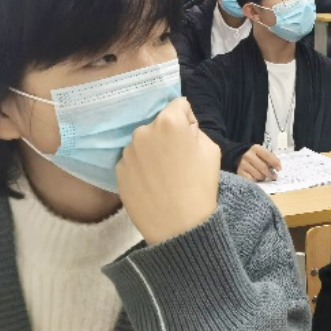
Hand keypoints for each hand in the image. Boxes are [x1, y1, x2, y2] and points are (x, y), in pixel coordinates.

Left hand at [116, 98, 219, 245]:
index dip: (189, 119)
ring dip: (152, 150)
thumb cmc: (200, 186)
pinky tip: (152, 184)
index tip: (191, 138)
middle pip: (158, 123)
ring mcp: (128, 152)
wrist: (179, 226)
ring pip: (144, 142)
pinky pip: (133, 160)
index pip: (178, 104)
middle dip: (168, 134)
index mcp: (169, 122)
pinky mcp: (119, 171)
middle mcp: (143, 131)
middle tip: (178, 159)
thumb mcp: (212, 150)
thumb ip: (195, 130)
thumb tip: (184, 130)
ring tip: (164, 174)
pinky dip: (141, 167)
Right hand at [236, 144, 283, 182]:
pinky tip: (257, 179)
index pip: (267, 155)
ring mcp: (243, 164)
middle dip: (270, 173)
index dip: (274, 162)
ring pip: (258, 175)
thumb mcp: (263, 153)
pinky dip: (255, 181)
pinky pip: (251, 180)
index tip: (279, 169)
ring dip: (263, 177)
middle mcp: (248, 155)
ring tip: (264, 176)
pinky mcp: (239, 172)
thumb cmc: (256, 156)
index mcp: (256, 148)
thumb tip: (278, 166)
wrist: (240, 158)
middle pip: (263, 167)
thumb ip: (271, 158)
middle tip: (274, 177)